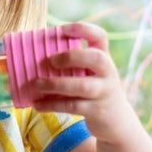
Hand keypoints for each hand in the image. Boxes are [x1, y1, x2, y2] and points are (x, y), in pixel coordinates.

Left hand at [32, 22, 134, 143]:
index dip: (83, 29)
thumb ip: (72, 65)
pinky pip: (73, 106)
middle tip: (50, 61)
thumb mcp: (90, 74)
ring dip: (55, 84)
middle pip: (96, 58)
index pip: (100, 36)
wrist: (116, 122)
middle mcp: (108, 73)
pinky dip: (52, 104)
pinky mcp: (98, 111)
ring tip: (36, 84)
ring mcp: (105, 92)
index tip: (62, 29)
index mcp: (104, 58)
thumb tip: (35, 60)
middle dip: (71, 57)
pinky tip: (37, 105)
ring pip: (82, 86)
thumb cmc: (93, 92)